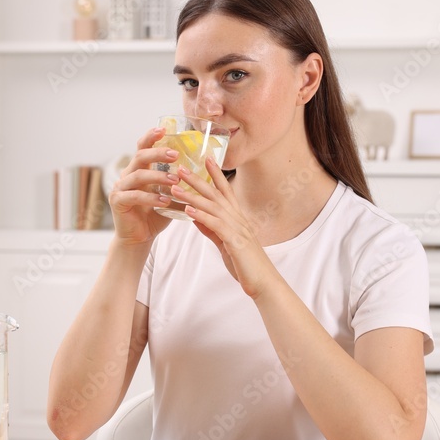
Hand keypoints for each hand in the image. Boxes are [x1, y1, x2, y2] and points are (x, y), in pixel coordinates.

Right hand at [107, 127, 179, 246]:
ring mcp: (120, 188)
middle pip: (139, 157)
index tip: (164, 129)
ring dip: (158, 177)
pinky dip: (151, 198)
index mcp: (138, 170)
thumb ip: (178, 184)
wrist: (139, 238)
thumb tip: (203, 173)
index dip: (151, 137)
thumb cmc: (155, 216)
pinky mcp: (118, 202)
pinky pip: (135, 196)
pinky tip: (165, 201)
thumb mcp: (169, 196)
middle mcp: (127, 175)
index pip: (142, 148)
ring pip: (138, 175)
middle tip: (175, 155)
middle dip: (158, 154)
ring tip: (175, 180)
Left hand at [172, 158, 279, 297]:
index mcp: (237, 218)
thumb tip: (196, 216)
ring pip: (213, 206)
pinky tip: (188, 211)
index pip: (225, 190)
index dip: (215, 174)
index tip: (205, 158)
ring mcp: (238, 229)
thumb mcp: (225, 242)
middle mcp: (238, 219)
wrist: (263, 282)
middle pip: (216, 194)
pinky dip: (202, 216)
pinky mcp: (235, 241)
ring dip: (193, 195)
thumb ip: (211, 228)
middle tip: (181, 166)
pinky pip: (216, 225)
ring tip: (176, 187)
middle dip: (198, 179)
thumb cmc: (245, 264)